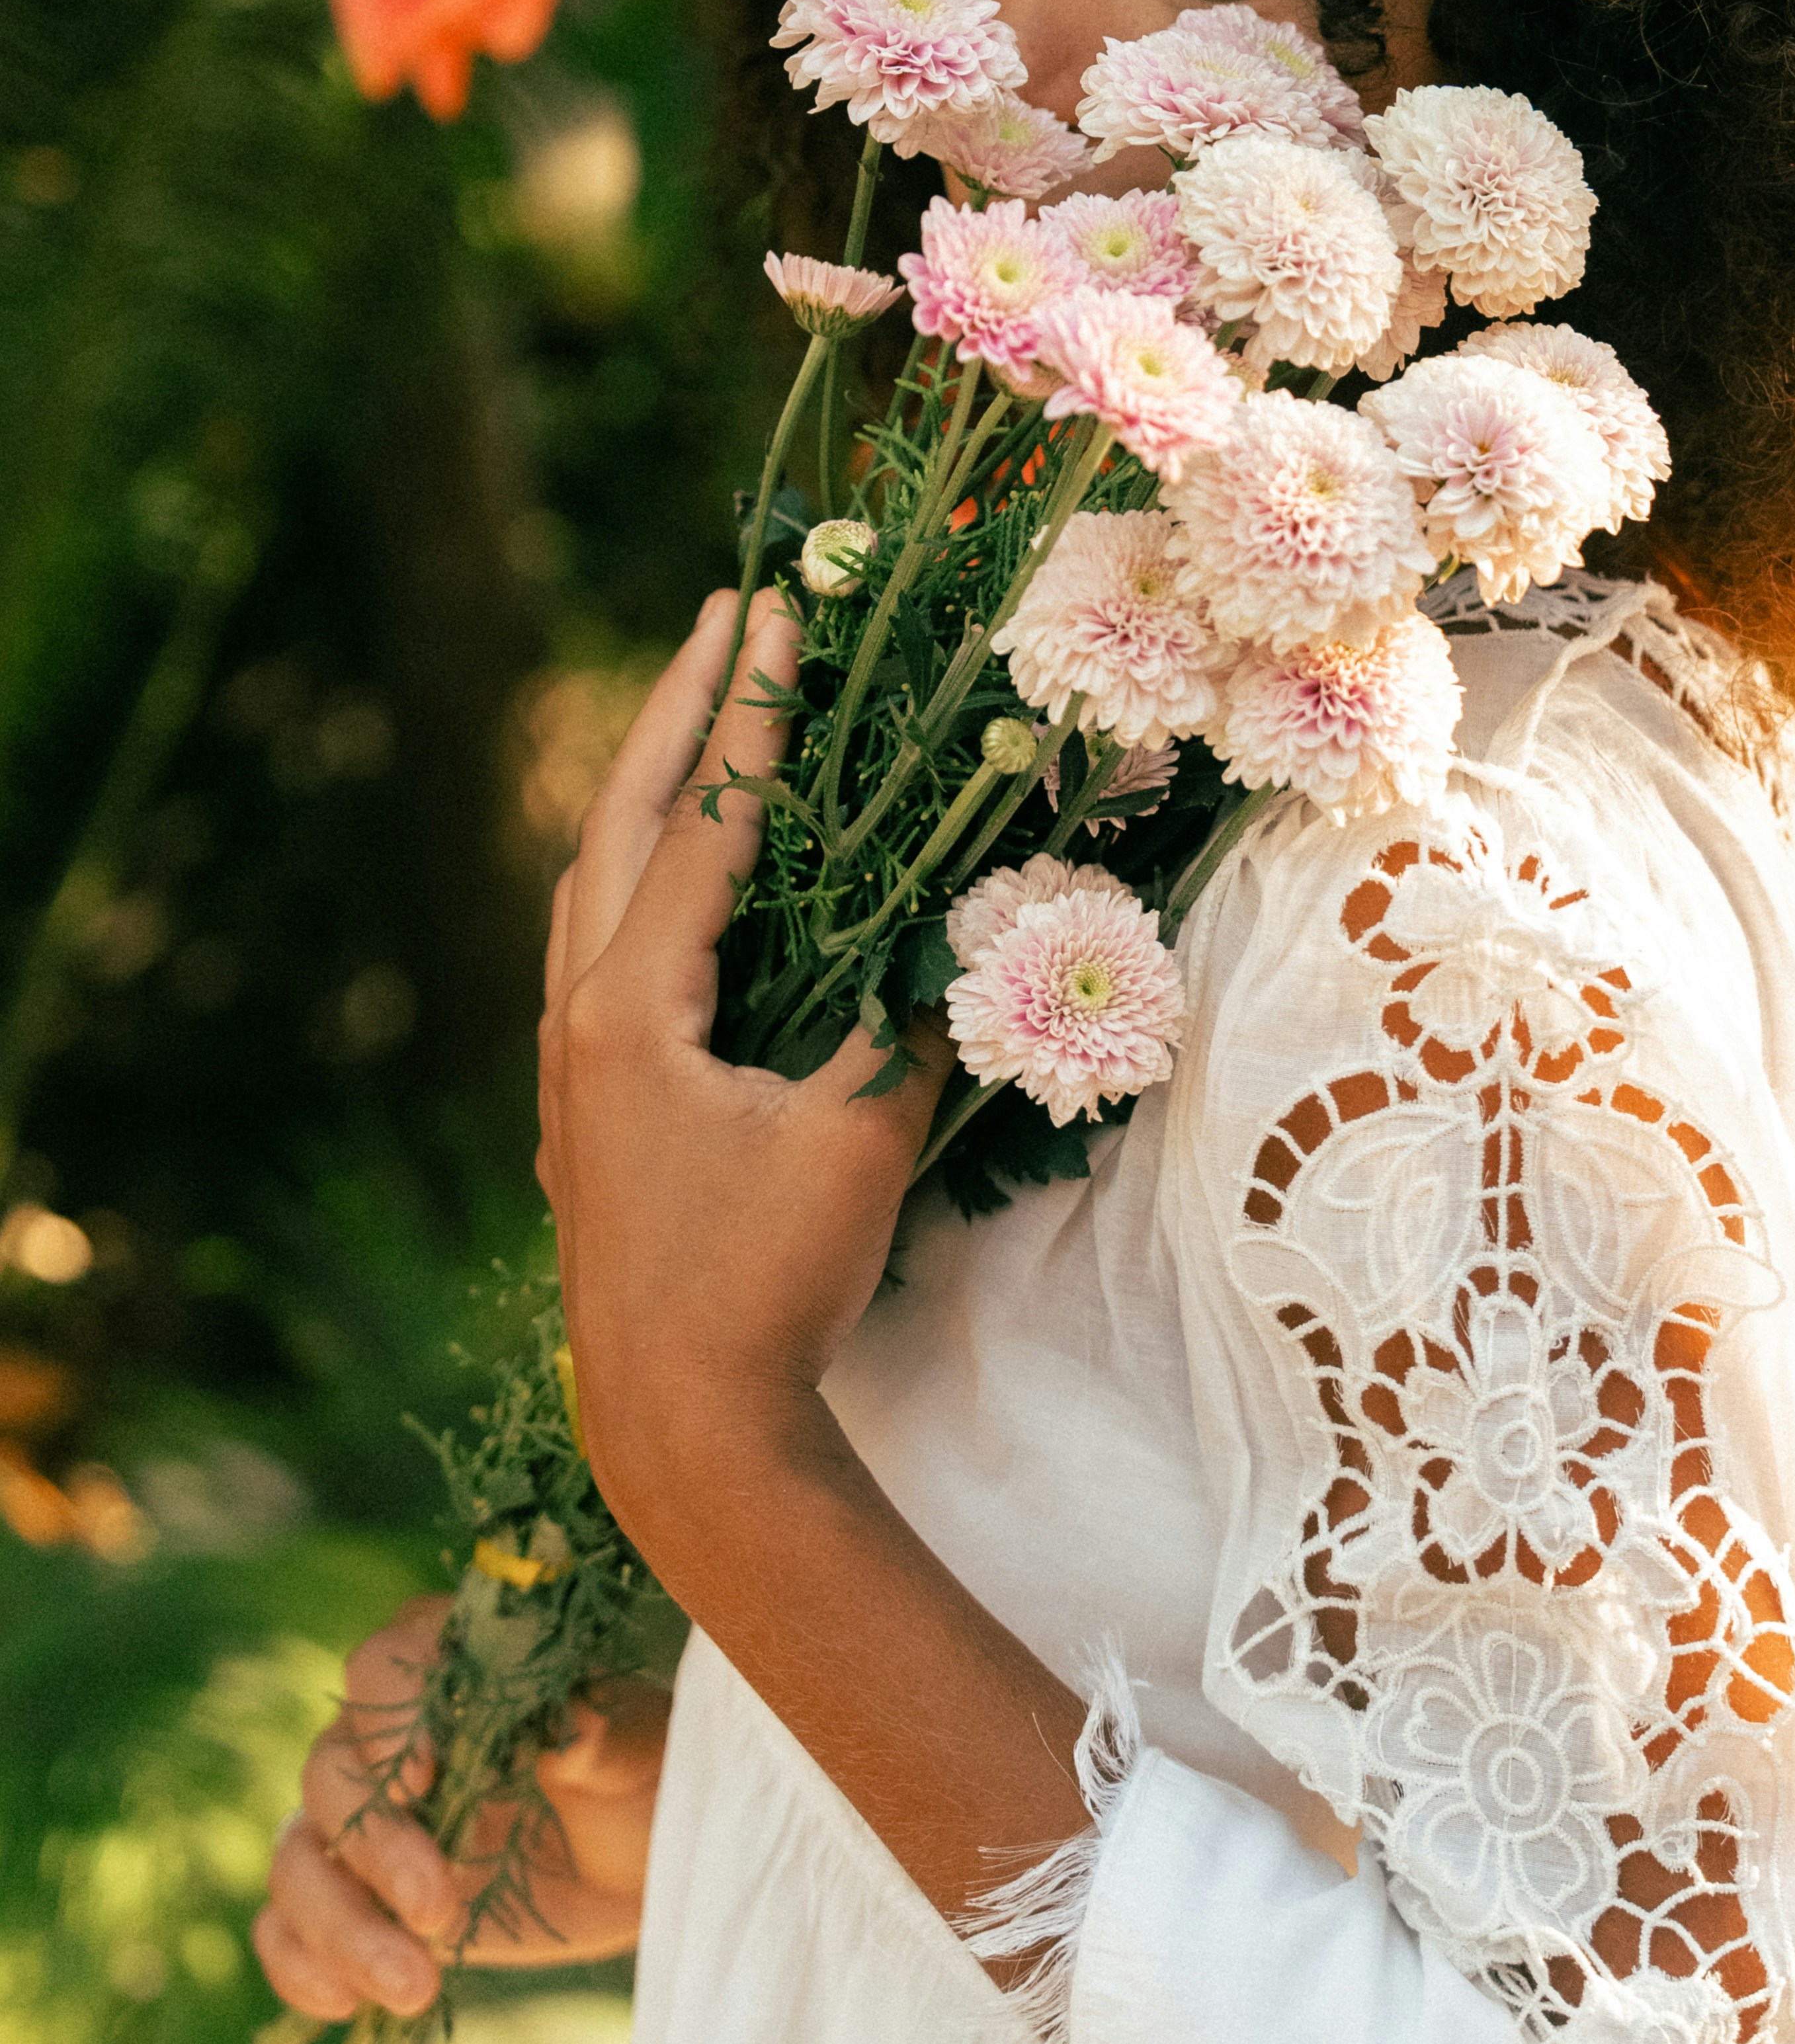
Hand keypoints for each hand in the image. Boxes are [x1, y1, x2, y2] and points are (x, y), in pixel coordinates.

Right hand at [254, 1596, 670, 2018]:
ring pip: (295, 1857)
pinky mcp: (355, 1895)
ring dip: (340, 1927)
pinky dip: (299, 1965)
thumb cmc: (637, 1781)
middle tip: (439, 1912)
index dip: (388, 1721)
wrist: (634, 1861)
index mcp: (449, 1672)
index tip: (421, 1781)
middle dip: (373, 1852)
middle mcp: (387, 1740)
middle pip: (327, 1775)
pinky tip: (346, 2006)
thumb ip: (598, 1736)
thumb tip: (576, 1726)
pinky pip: (285, 1925)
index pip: (380, 1667)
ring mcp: (362, 1820)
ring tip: (415, 1987)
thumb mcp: (633, 1756)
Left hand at [539, 589, 951, 1593]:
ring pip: (592, 886)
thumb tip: (977, 925)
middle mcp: (575, 1018)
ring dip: (649, 789)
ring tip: (700, 712)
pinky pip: (599, 948)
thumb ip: (913, 1018)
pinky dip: (640, 876)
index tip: (774, 617)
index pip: (699, 827)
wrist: (680, 1428)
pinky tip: (679, 876)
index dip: (747, 719)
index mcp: (627, 1007)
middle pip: (615, 824)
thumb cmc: (768, 1281)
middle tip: (723, 615)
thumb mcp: (860, 1135)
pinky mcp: (586, 1110)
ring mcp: (568, 1068)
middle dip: (675, 712)